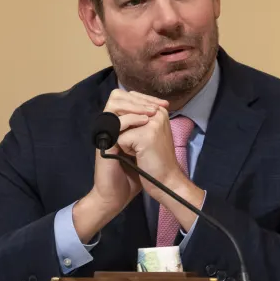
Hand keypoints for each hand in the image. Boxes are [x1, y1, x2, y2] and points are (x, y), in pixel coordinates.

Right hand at [72, 91, 167, 240]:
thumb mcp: (146, 147)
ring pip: (114, 104)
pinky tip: (145, 122)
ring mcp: (106, 133)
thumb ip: (149, 129)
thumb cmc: (133, 174)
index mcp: (119, 125)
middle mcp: (110, 126)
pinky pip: (114, 122)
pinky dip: (130, 118)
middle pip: (117, 97)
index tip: (164, 104)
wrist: (118, 194)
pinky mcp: (104, 142)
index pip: (127, 99)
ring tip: (151, 112)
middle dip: (139, 98)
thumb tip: (162, 111)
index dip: (144, 98)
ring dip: (135, 105)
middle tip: (156, 107)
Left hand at [115, 104, 204, 230]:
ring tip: (140, 150)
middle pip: (122, 109)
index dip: (122, 117)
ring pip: (120, 124)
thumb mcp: (146, 134)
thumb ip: (135, 119)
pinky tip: (140, 156)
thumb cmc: (154, 159)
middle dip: (122, 128)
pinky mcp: (146, 135)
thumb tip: (114, 107)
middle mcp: (158, 112)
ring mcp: (153, 123)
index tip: (133, 134)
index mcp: (159, 110)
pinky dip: (126, 151)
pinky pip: (121, 139)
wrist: (164, 181)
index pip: (130, 99)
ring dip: (124, 139)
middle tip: (138, 144)